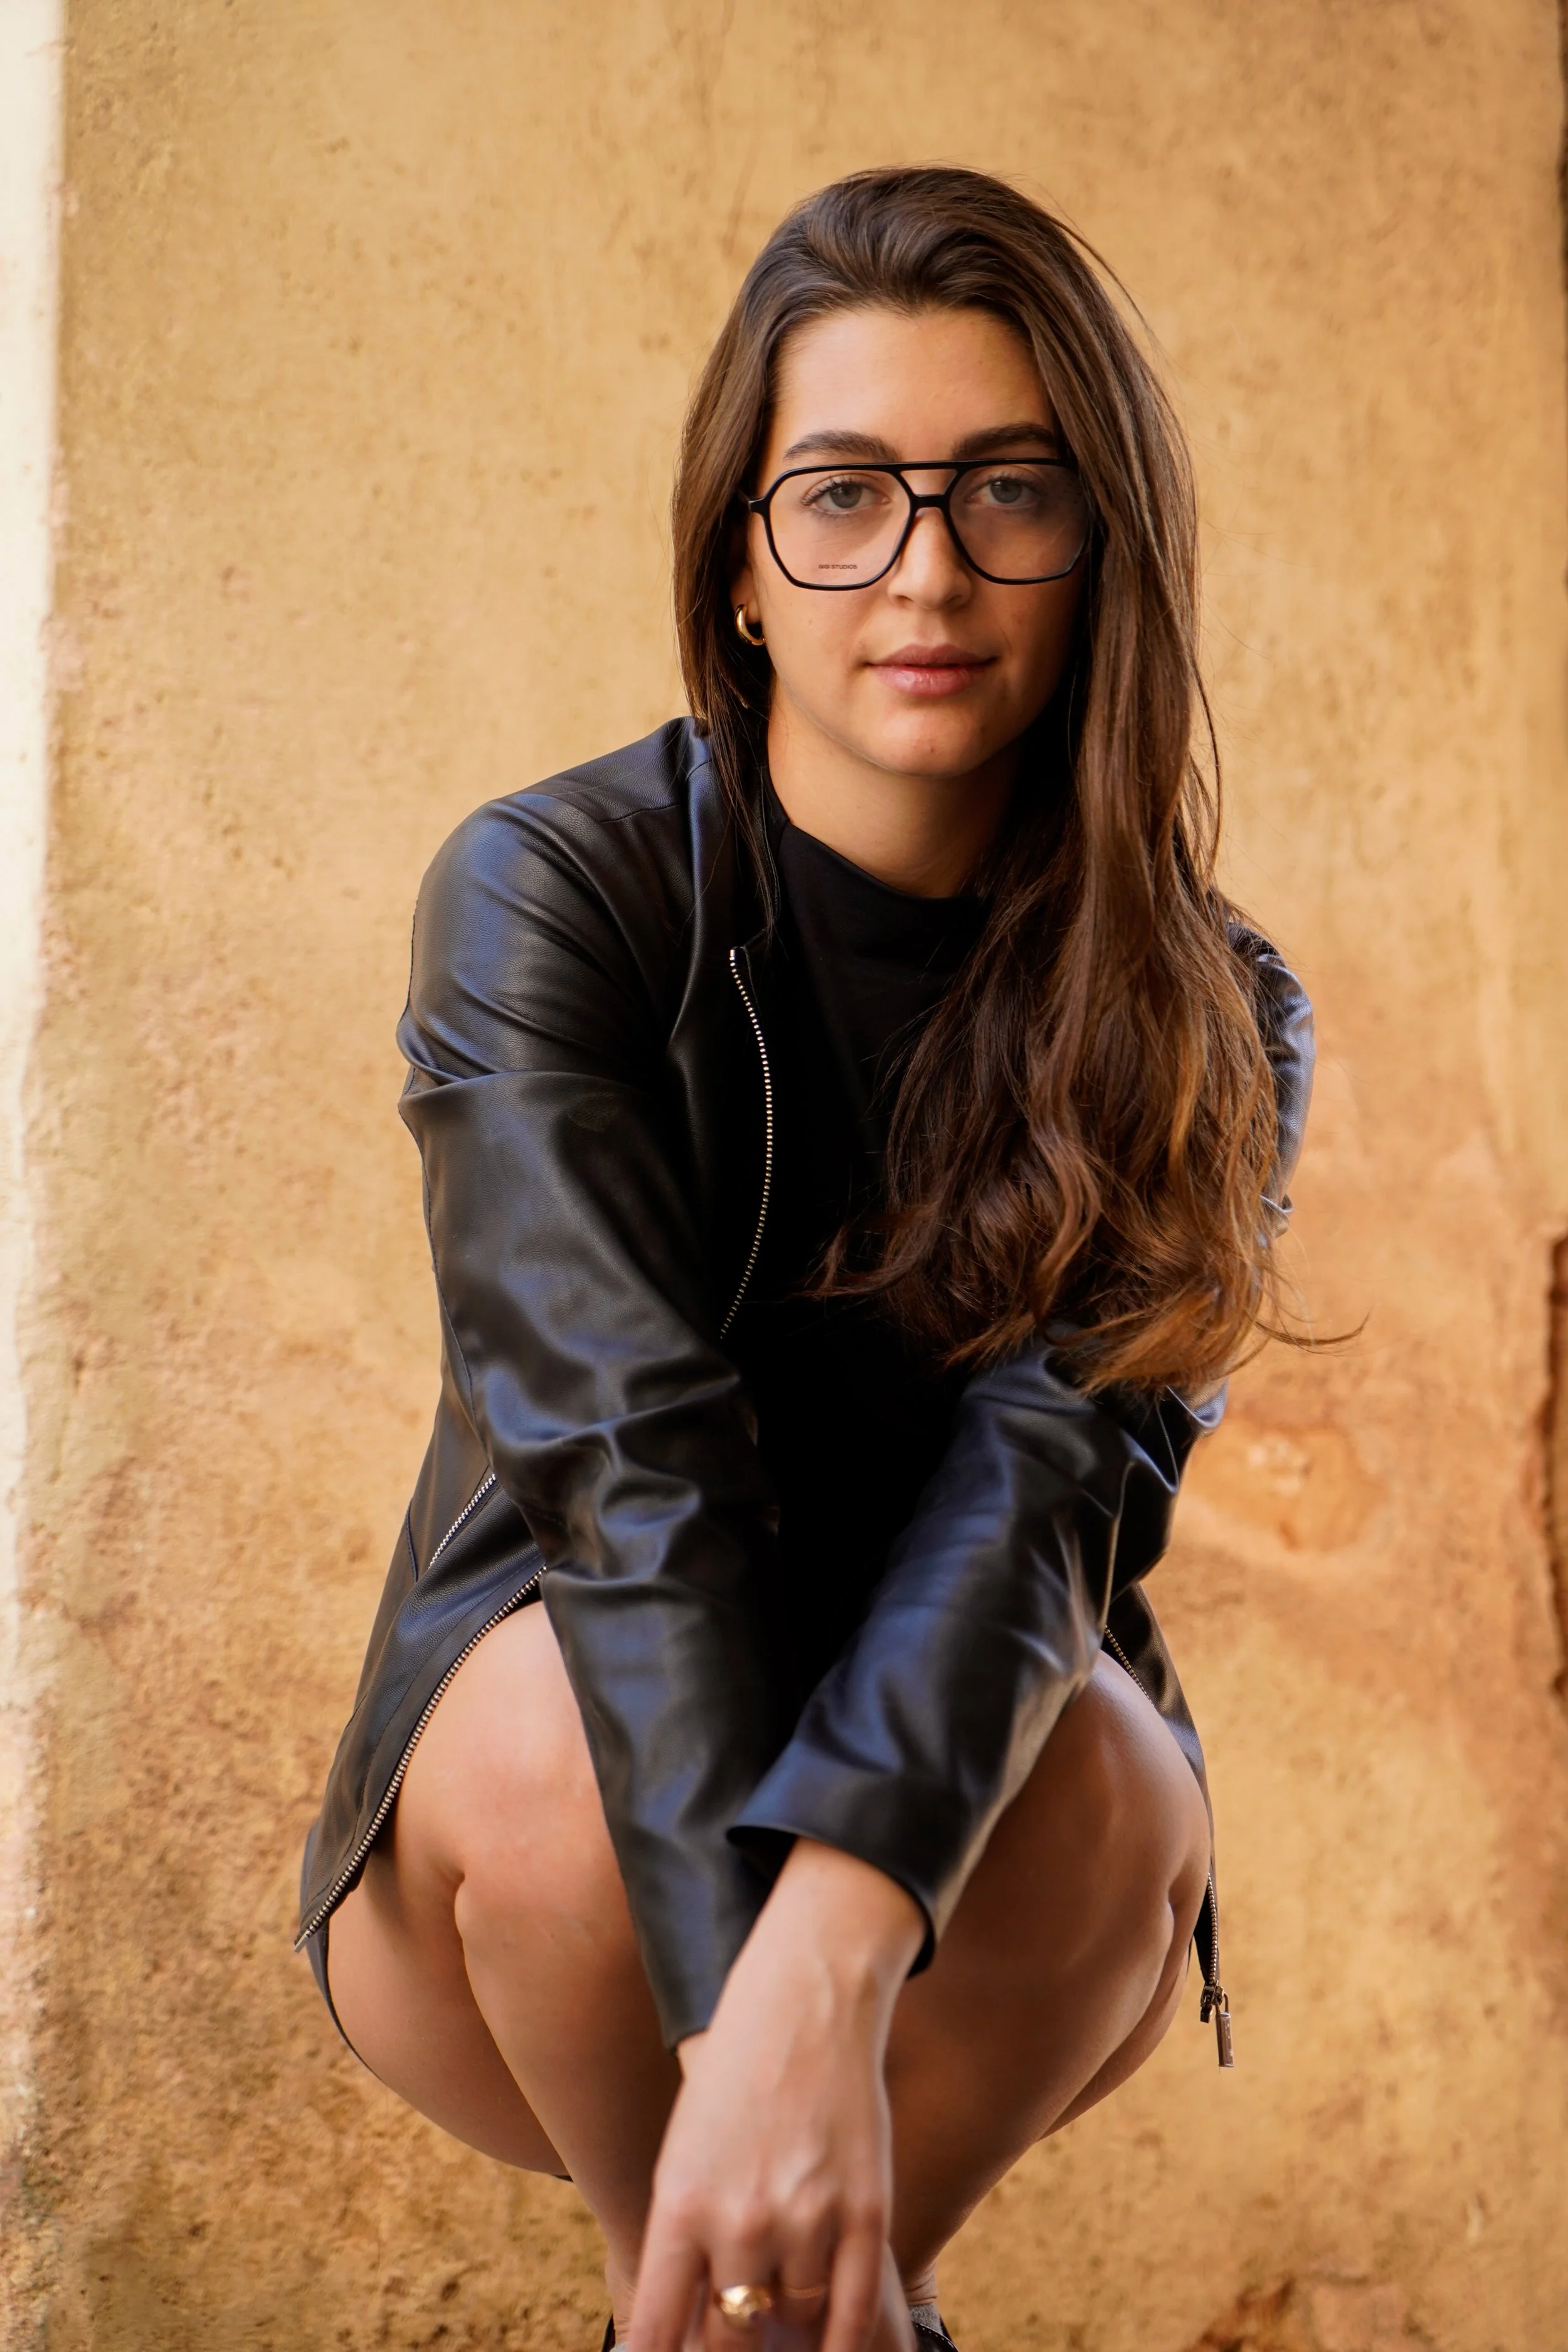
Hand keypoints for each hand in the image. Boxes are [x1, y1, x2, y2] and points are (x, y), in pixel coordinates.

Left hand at [629, 1841, 924, 2351]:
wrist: (805, 2001)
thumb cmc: (733, 2082)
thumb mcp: (683, 2157)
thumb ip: (683, 2245)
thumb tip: (679, 2334)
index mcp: (680, 2205)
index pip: (658, 2329)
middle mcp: (740, 2220)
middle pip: (731, 2341)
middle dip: (731, 2348)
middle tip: (738, 2333)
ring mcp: (807, 2219)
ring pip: (795, 2324)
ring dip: (789, 2325)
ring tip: (785, 2301)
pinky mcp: (866, 2213)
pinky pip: (853, 2316)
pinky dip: (842, 2346)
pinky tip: (832, 2351)